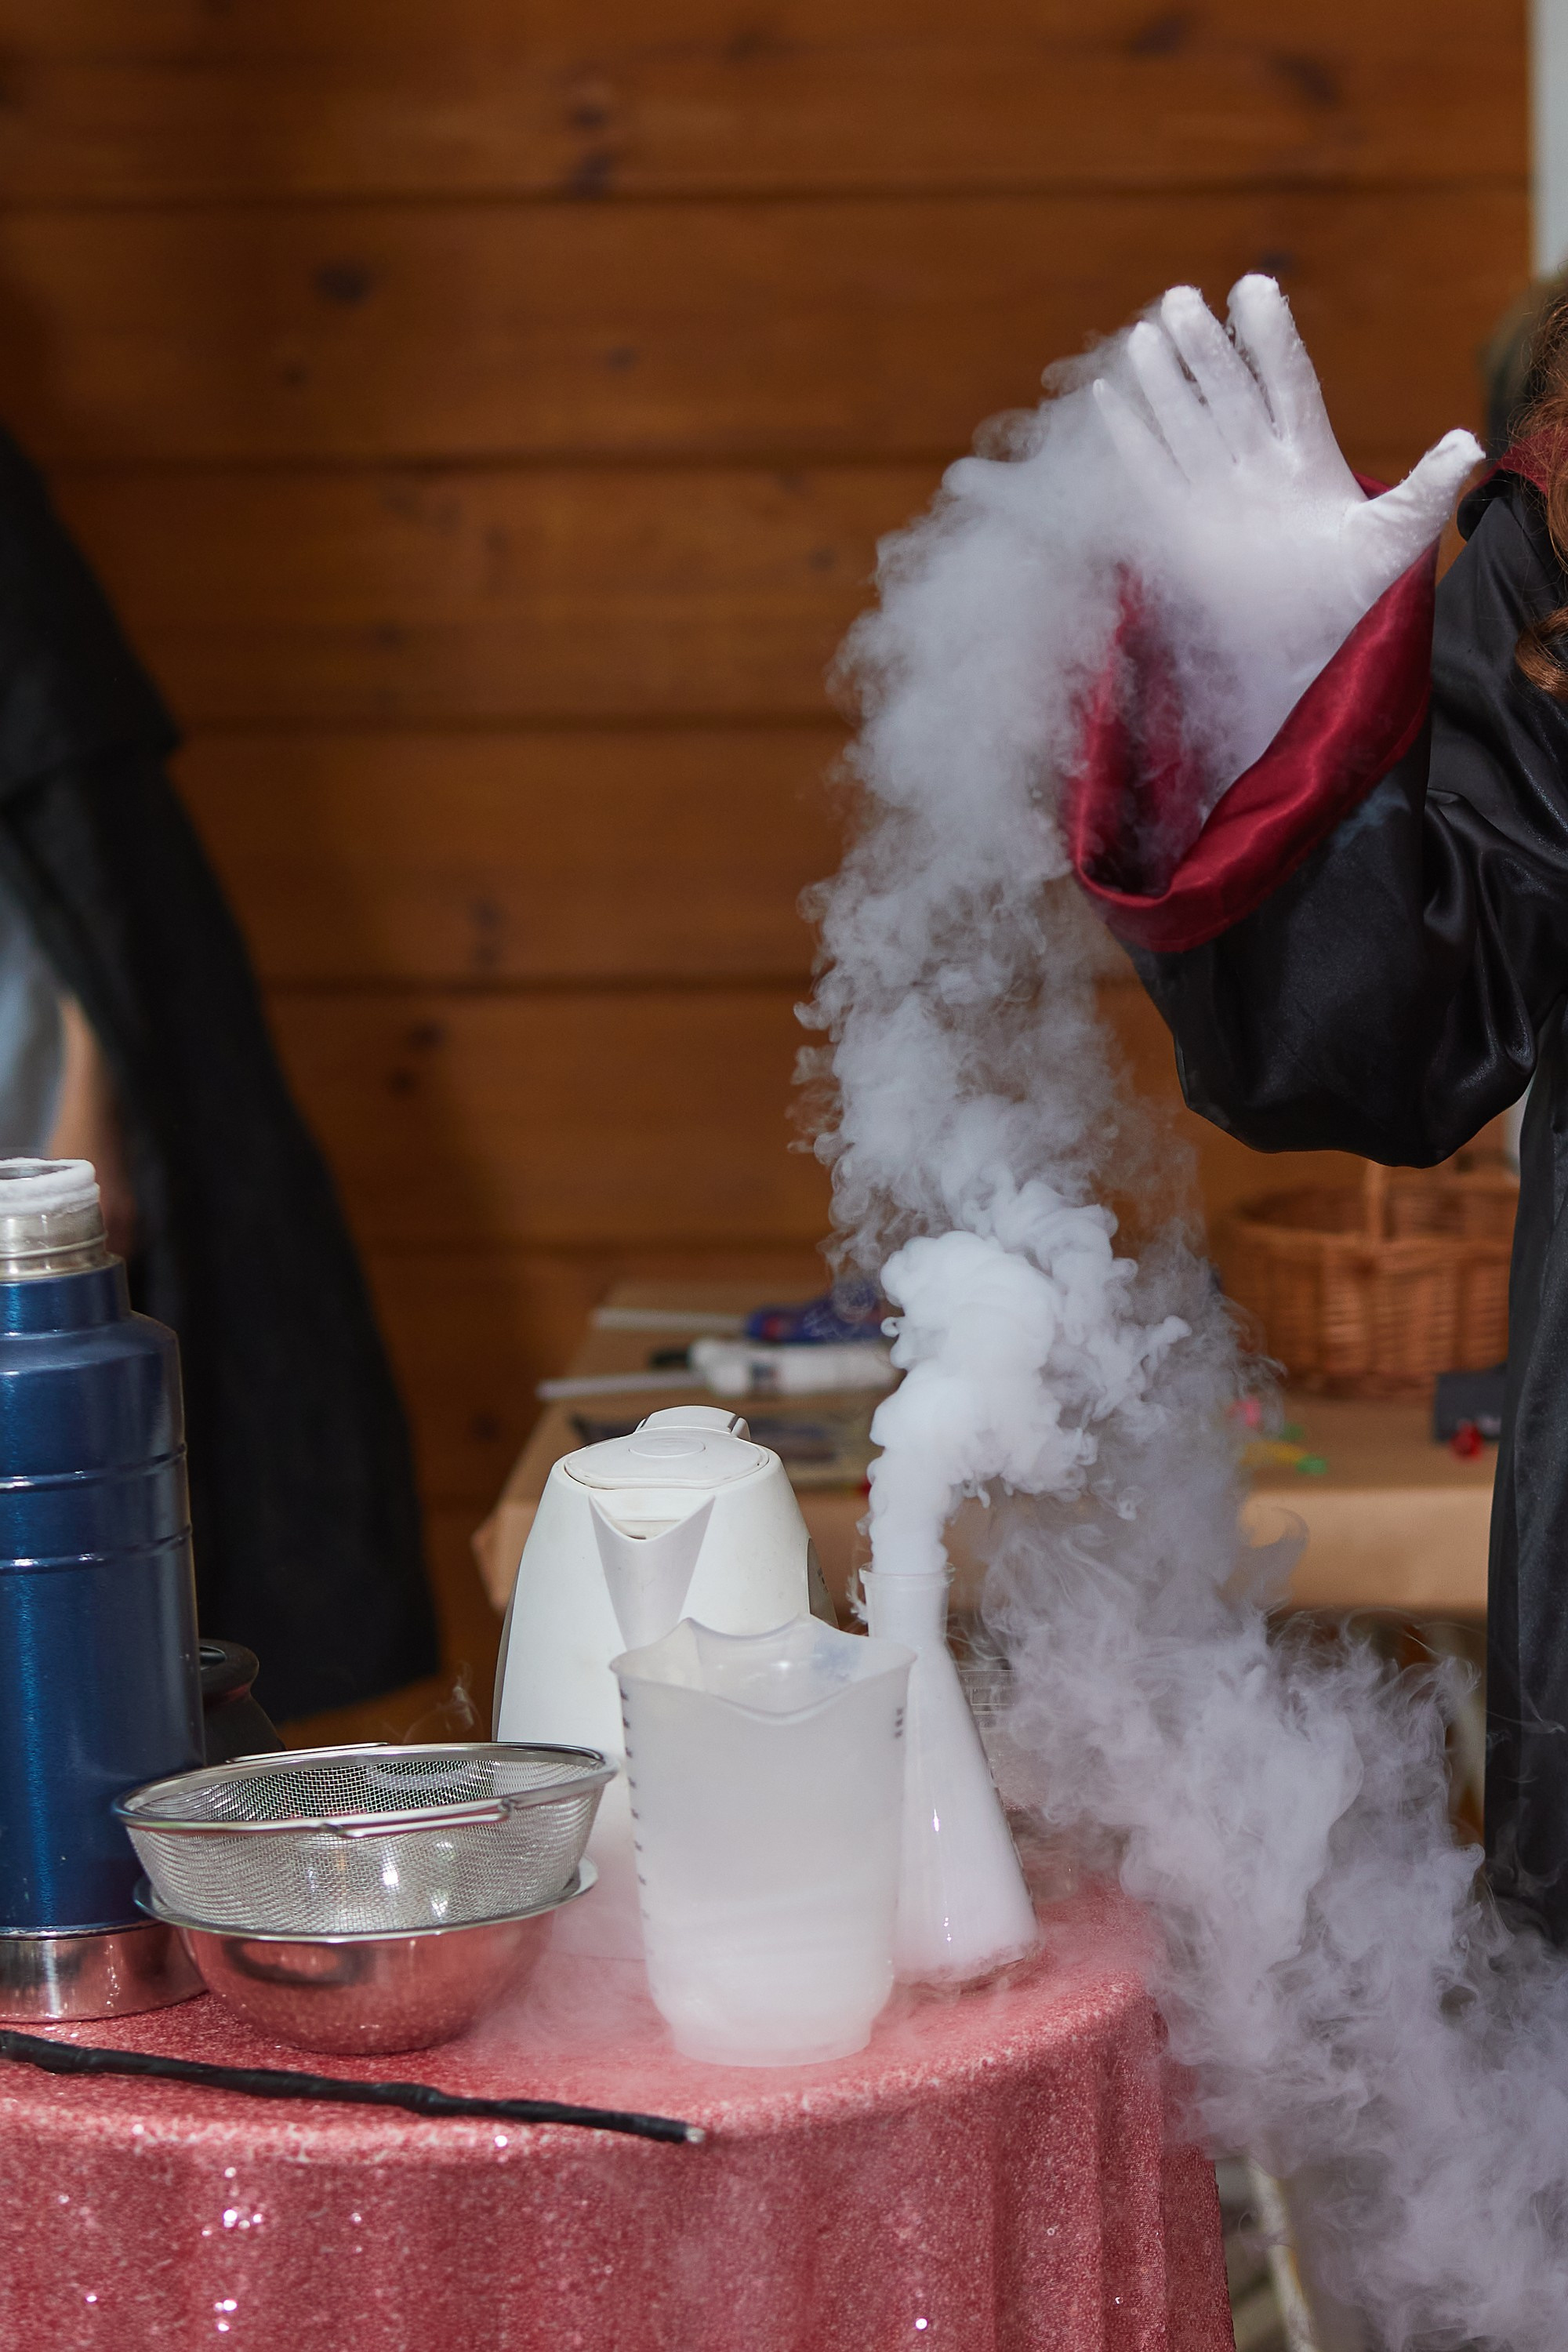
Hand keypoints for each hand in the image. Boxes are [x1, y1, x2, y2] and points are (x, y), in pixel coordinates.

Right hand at [1091, 277, 1480, 782]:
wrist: (1301, 652)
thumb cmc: (1351, 597)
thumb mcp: (1395, 543)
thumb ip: (1424, 492)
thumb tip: (1470, 444)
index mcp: (1307, 456)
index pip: (1287, 383)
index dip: (1270, 338)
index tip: (1253, 287)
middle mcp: (1257, 463)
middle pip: (1228, 394)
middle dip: (1205, 349)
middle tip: (1181, 300)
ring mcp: (1215, 490)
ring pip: (1186, 422)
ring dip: (1163, 381)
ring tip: (1144, 333)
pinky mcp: (1180, 525)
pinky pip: (1151, 472)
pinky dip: (1130, 438)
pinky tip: (1109, 398)